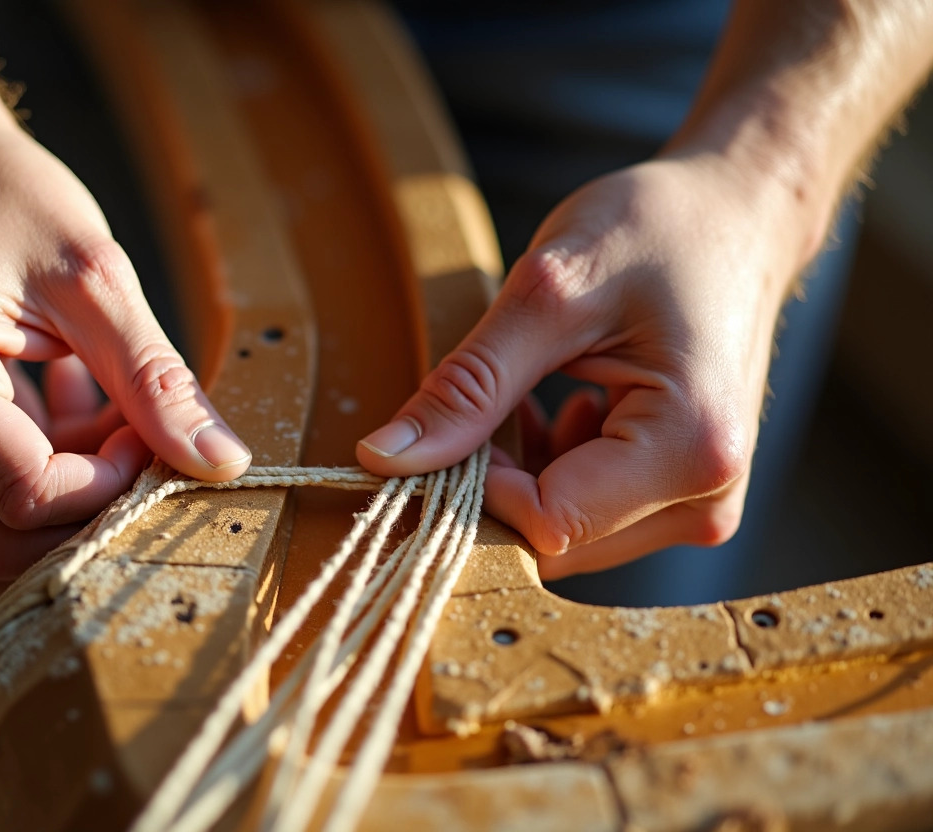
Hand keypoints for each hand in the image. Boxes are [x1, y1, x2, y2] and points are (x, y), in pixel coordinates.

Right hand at [0, 117, 249, 595]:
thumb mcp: (94, 277)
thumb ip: (155, 379)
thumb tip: (220, 462)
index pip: (26, 495)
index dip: (109, 484)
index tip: (148, 431)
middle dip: (88, 511)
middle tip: (139, 442)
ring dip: (66, 503)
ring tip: (107, 420)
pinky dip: (40, 480)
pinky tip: (72, 406)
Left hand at [357, 156, 809, 578]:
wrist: (738, 216)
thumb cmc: (659, 231)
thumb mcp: (549, 293)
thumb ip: (469, 386)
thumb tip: (385, 456)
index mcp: (690, 451)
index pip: (547, 523)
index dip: (478, 483)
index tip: (455, 419)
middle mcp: (707, 499)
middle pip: (555, 538)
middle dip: (497, 480)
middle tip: (487, 396)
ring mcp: (700, 504)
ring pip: (563, 530)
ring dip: (521, 471)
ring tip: (532, 388)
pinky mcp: (684, 496)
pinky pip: (586, 512)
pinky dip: (550, 467)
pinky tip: (557, 403)